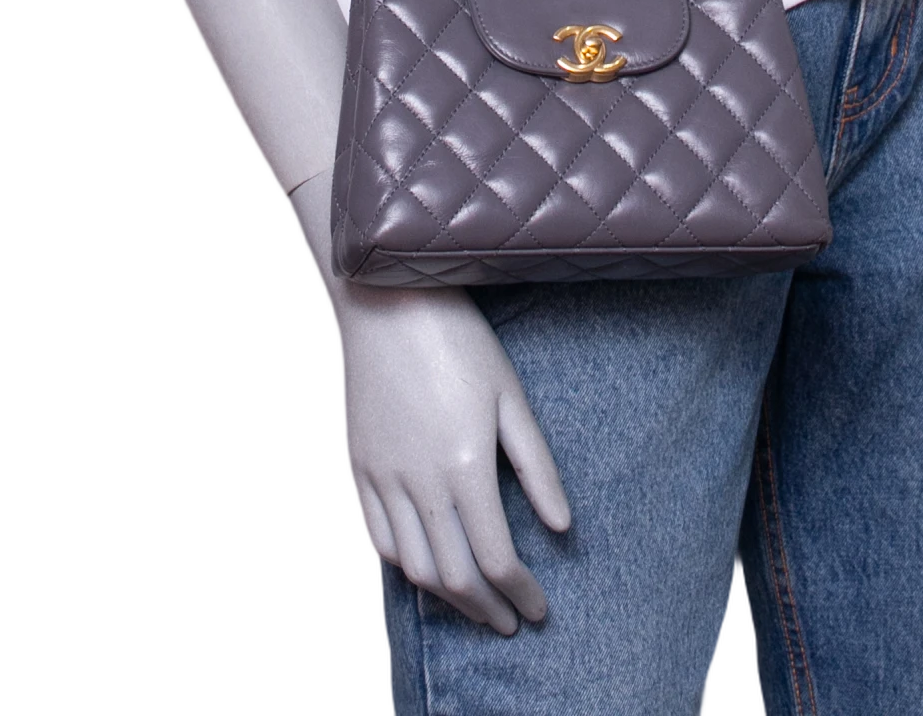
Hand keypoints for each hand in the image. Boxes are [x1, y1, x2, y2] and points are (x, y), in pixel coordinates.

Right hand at [289, 175, 570, 632]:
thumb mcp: (511, 396)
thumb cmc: (459, 339)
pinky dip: (403, 569)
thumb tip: (563, 527)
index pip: (496, 558)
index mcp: (465, 466)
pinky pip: (377, 540)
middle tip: (510, 623)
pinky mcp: (359, 468)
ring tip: (474, 605)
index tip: (539, 610)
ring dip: (446, 598)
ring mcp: (382, 478)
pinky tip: (424, 572)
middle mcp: (419, 483)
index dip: (521, 594)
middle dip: (486, 609)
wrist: (385, 300)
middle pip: (453, 576)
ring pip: (412, 568)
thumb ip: (536, 466)